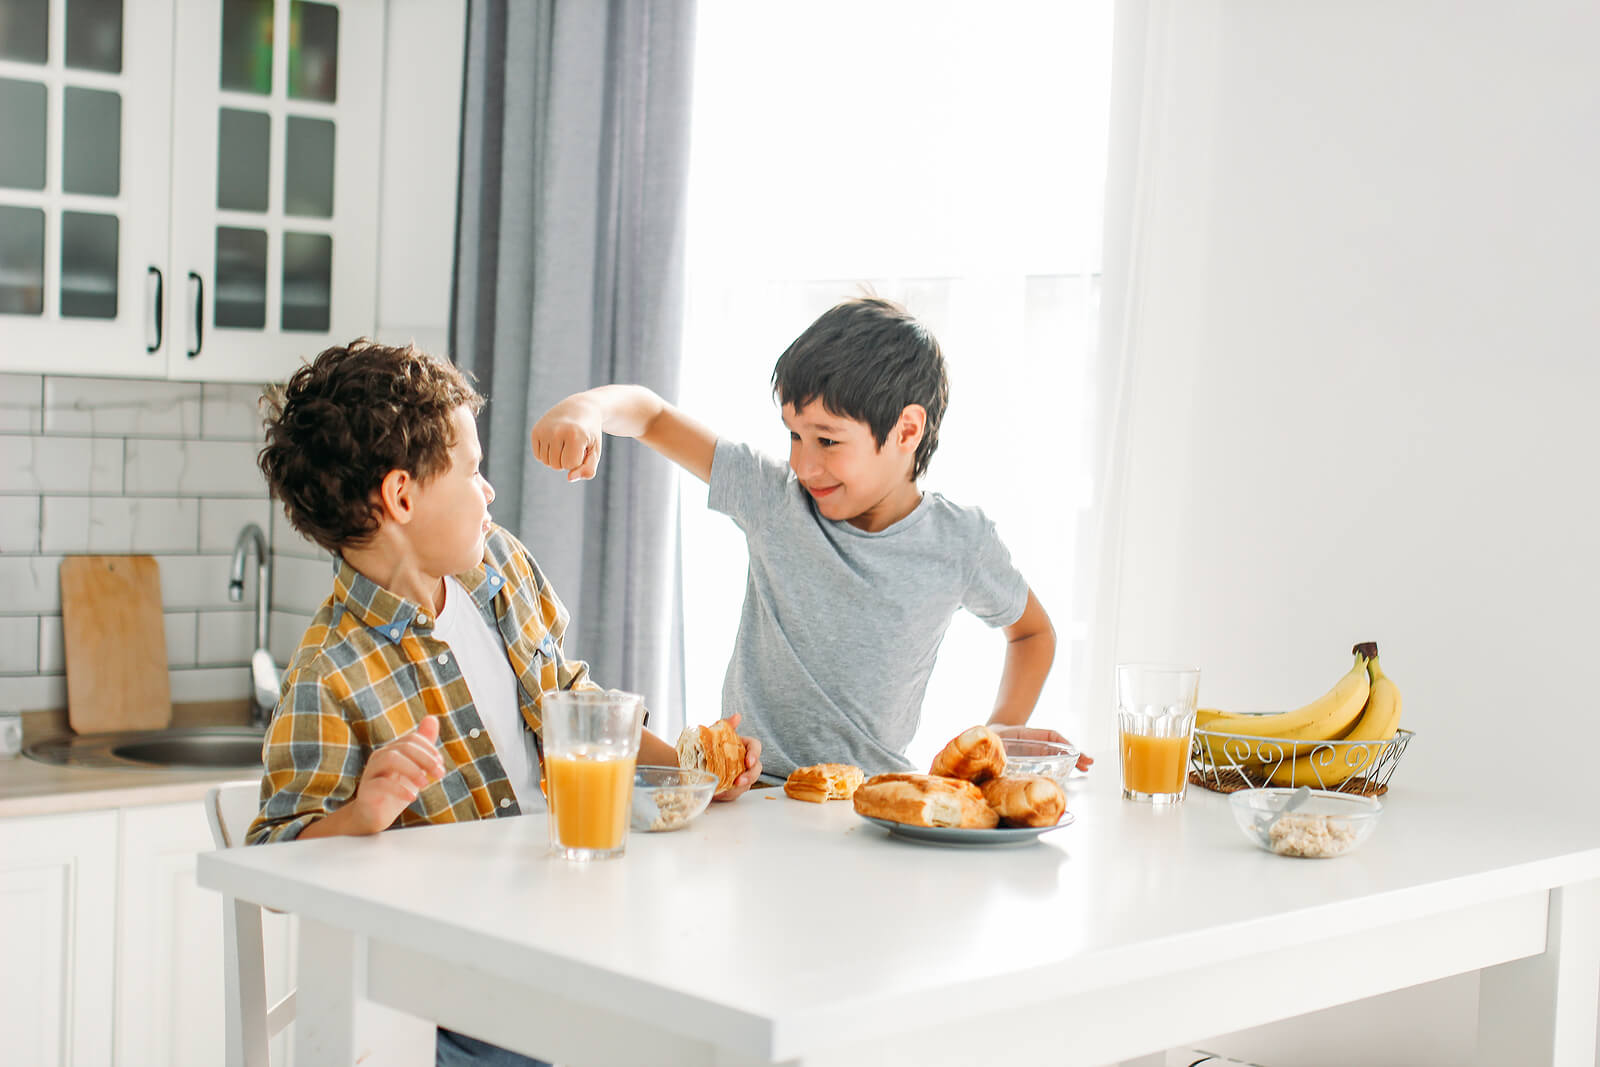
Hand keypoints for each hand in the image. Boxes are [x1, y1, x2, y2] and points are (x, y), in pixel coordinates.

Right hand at [345, 716, 445, 833]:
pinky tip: (413, 798)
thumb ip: (423, 746)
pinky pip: (381, 784)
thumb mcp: (414, 767)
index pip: (412, 739)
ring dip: (413, 770)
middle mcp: (380, 756)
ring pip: (391, 759)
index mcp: (392, 749)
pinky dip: (400, 790)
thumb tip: (432, 718)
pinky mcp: (366, 789)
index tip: (440, 764)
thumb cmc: (396, 788)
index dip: (429, 749)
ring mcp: (371, 771)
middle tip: (439, 774)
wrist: (374, 815)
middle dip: (426, 759)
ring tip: (425, 784)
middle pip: (405, 747)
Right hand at [530, 396, 603, 481]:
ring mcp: (544, 430)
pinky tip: (555, 441)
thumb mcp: (594, 451)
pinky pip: (538, 456)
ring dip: (557, 458)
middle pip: (557, 466)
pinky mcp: (535, 431)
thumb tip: (569, 478)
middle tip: (574, 443)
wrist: (580, 408)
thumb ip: (588, 469)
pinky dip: (548, 454)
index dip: (578, 460)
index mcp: (574, 435)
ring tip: (565, 442)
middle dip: (567, 460)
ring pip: (547, 462)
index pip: (570, 465)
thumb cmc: (589, 433)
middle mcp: (557, 431)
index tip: (583, 445)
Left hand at [712, 711, 762, 801]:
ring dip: (738, 788)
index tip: (748, 761)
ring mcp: (740, 775)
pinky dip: (727, 794)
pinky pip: (734, 794)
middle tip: (739, 781)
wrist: (689, 762)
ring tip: (725, 790)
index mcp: (742, 746)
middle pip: (756, 769)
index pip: (755, 747)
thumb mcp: (712, 734)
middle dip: (750, 776)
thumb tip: (737, 716)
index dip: (755, 754)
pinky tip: (718, 793)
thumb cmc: (704, 746)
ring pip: (747, 784)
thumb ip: (725, 725)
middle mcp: (744, 761)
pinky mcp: (732, 788)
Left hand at [991, 723, 1094, 771]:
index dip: (1062, 742)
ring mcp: (1037, 752)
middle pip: (1059, 746)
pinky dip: (1064, 767)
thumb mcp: (992, 738)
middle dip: (1074, 754)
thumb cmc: (991, 736)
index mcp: (1027, 735)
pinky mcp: (1035, 760)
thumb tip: (1003, 757)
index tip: (1073, 751)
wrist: (989, 736)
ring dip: (1073, 760)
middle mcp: (1035, 743)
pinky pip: (1052, 763)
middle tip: (1087, 763)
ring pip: (1059, 755)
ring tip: (1086, 767)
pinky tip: (1075, 772)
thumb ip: (997, 746)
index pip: (1049, 736)